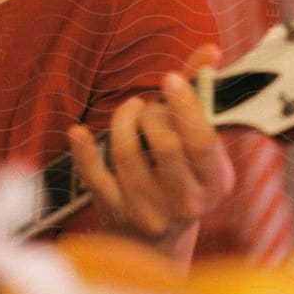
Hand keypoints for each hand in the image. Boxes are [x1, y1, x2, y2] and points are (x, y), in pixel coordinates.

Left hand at [67, 45, 234, 243]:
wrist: (157, 242)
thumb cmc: (182, 177)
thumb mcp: (200, 148)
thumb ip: (203, 97)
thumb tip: (210, 51)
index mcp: (215, 183)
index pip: (202, 142)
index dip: (185, 106)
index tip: (170, 78)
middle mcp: (186, 203)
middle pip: (165, 143)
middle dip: (152, 113)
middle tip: (148, 106)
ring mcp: (148, 211)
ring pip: (126, 153)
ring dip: (124, 120)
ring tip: (130, 111)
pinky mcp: (115, 213)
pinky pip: (93, 175)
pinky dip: (84, 150)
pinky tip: (78, 132)